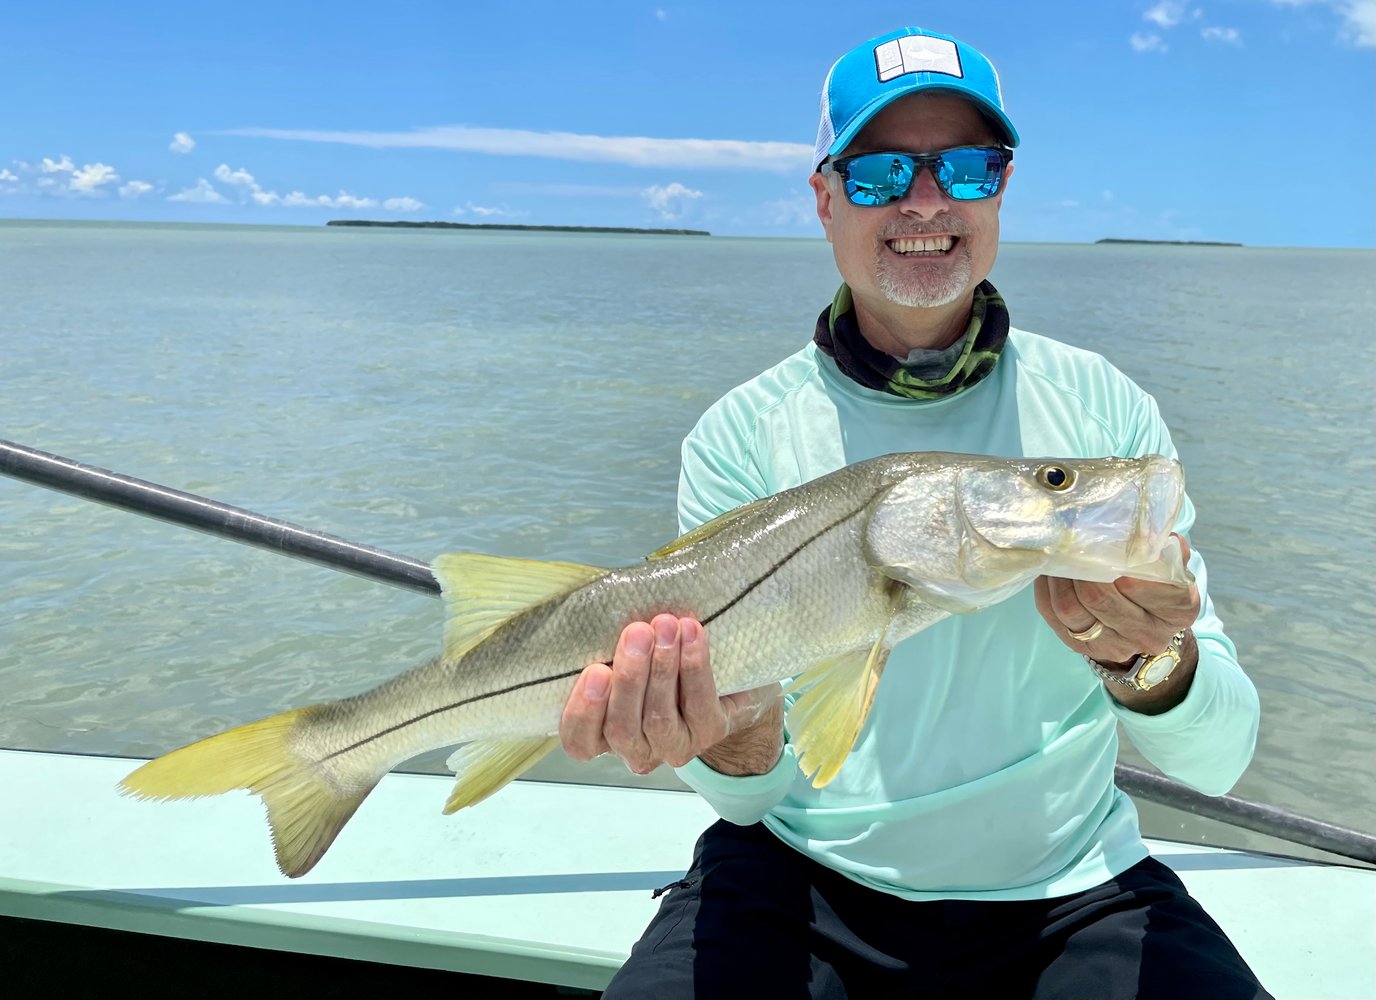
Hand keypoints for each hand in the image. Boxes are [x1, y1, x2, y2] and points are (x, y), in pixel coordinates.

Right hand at [560, 614, 781, 773]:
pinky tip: (691, 634)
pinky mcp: (709, 733)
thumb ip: (609, 653)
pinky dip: (694, 666)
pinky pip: (698, 703)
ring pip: (659, 718)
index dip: (583, 712)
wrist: (720, 682)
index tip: (595, 670)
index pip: (579, 742)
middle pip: (621, 727)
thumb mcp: (625, 661)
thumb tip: (599, 615)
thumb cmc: (657, 668)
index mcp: (603, 735)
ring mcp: (673, 747)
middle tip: (637, 632)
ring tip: (666, 626)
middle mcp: (635, 750)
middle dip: (629, 677)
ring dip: (662, 668)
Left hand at [1034, 534, 1199, 668]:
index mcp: (1179, 609)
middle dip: (1079, 566)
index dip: (1116, 560)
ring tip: (1055, 552)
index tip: (1098, 537)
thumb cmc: (1157, 582)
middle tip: (1067, 541)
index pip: (1143, 583)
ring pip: (1071, 608)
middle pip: (1100, 598)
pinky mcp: (1082, 647)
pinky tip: (1047, 569)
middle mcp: (1150, 635)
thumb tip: (1143, 532)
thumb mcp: (1168, 561)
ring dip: (1057, 576)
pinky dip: (1046, 589)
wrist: (1145, 623)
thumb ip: (1161, 545)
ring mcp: (1115, 647)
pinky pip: (1053, 615)